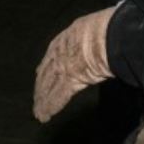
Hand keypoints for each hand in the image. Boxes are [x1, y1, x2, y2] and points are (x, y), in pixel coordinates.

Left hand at [33, 5, 116, 122]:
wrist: (107, 34)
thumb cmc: (107, 28)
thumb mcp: (96, 30)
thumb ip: (93, 38)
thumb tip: (104, 39)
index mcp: (67, 36)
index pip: (53, 54)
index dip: (47, 66)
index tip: (40, 73)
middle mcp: (60, 51)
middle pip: (47, 71)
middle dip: (41, 85)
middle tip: (36, 97)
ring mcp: (63, 65)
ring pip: (48, 86)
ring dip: (43, 100)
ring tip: (38, 112)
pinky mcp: (69, 80)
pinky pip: (58, 95)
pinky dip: (51, 106)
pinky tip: (45, 116)